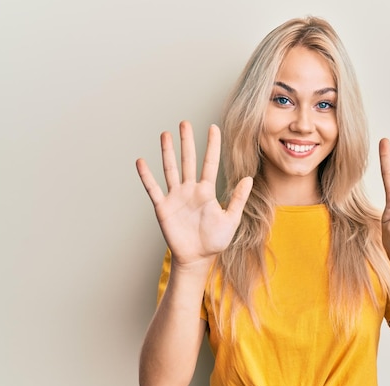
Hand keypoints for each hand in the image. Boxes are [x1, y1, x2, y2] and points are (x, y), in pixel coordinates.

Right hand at [136, 121, 252, 266]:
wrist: (197, 258)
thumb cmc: (215, 240)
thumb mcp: (231, 219)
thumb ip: (238, 199)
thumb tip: (248, 179)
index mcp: (207, 191)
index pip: (210, 163)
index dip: (212, 146)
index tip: (213, 127)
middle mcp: (190, 189)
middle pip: (188, 161)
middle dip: (187, 142)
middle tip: (185, 123)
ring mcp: (176, 197)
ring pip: (171, 169)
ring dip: (167, 152)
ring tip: (165, 134)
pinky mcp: (163, 207)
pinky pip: (153, 189)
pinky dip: (147, 176)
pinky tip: (142, 162)